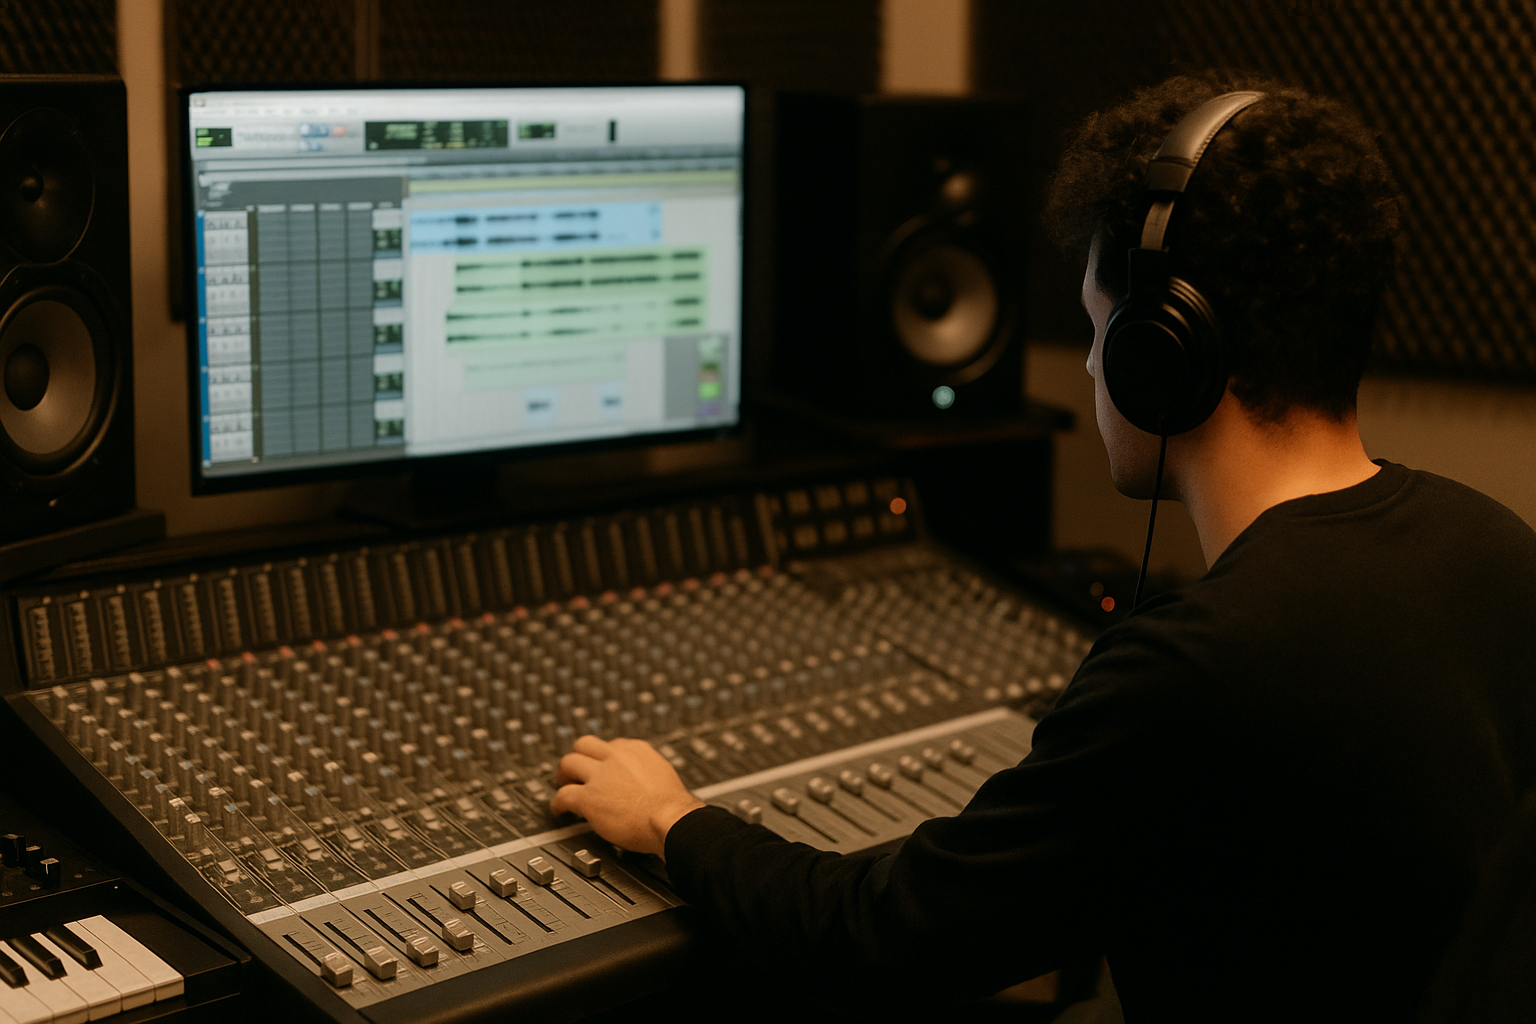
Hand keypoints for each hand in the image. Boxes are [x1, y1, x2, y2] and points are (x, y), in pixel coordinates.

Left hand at [551, 736, 705, 857]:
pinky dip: (557, 803)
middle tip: (574, 770)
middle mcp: (615, 757)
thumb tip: (643, 779)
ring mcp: (599, 776)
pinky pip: (563, 795)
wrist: (670, 820)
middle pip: (584, 745)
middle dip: (578, 757)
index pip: (610, 745)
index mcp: (636, 750)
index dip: (601, 757)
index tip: (600, 766)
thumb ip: (647, 771)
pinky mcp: (588, 797)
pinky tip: (559, 810)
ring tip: (562, 785)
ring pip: (568, 763)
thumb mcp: (663, 774)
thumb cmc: (672, 806)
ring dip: (564, 775)